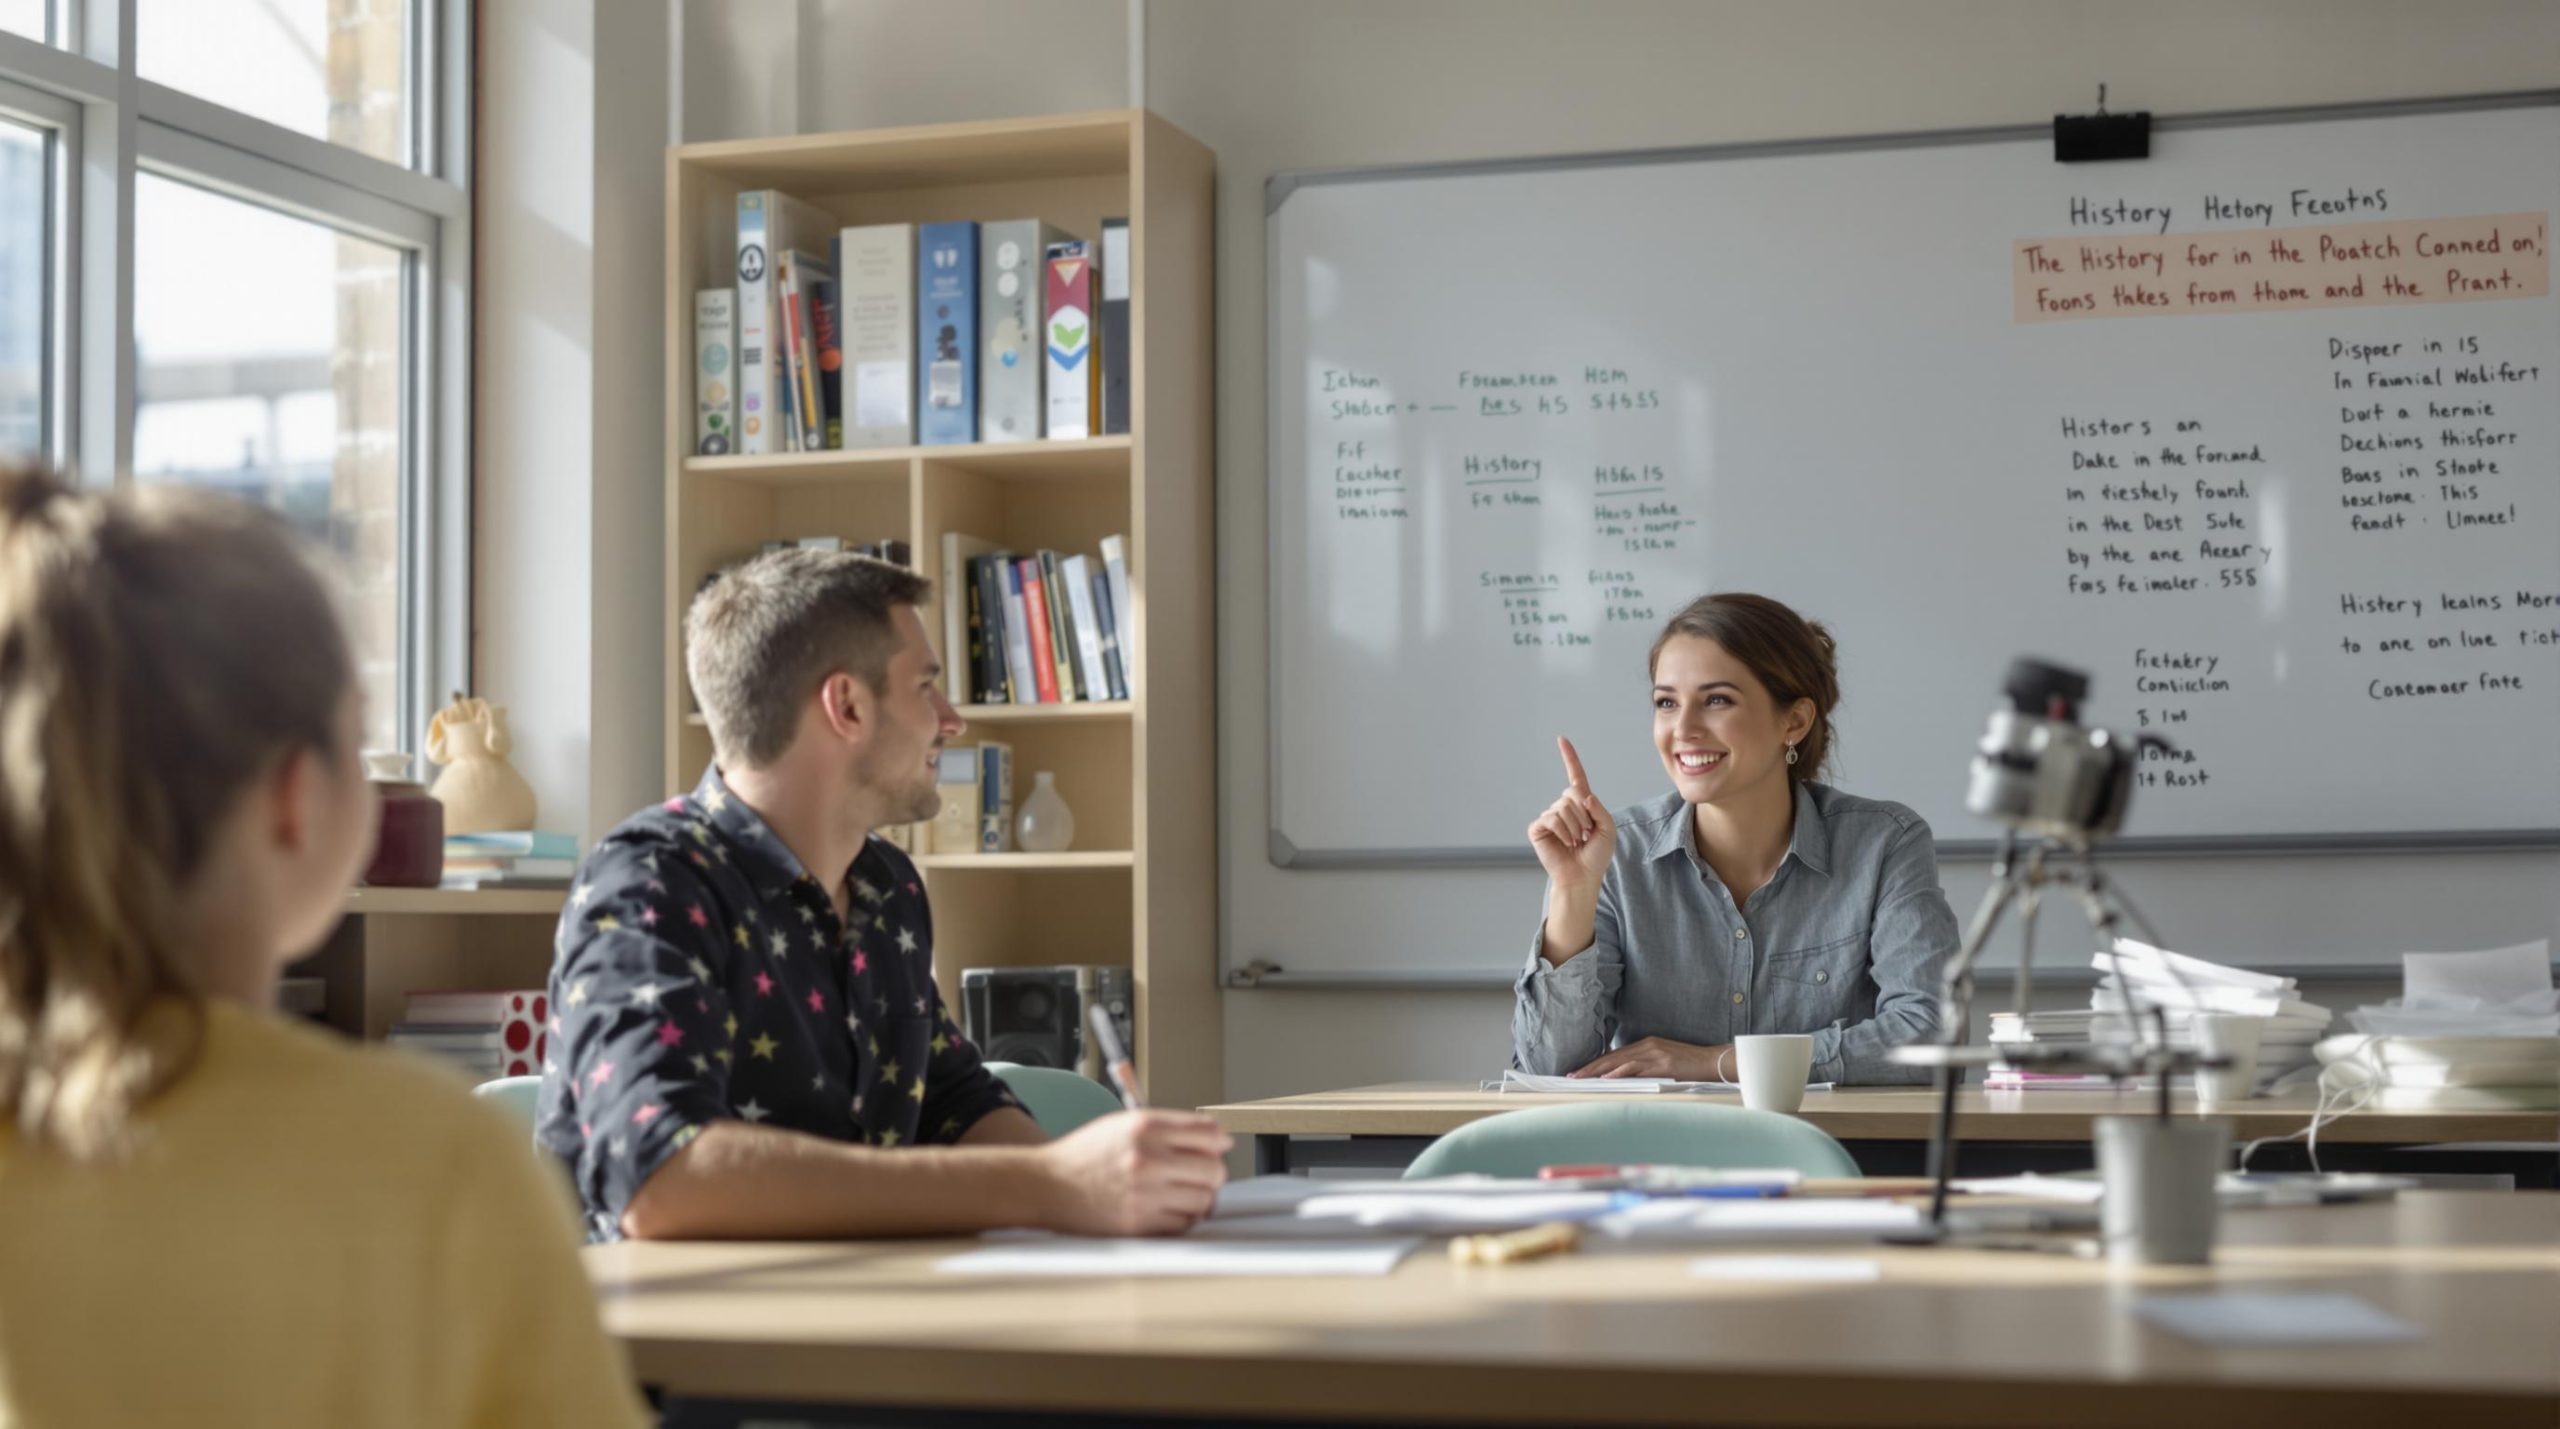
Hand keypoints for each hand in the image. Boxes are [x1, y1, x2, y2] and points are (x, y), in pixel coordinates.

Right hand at [1035, 1110, 1232, 1235]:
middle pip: (1213, 1168)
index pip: (1209, 1132)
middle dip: (1214, 1172)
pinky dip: (1182, 1218)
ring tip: (1184, 1192)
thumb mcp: (1124, 1124)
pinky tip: (1169, 1208)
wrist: (1048, 1185)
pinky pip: (1183, 1223)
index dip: (1220, 1140)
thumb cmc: (1087, 1154)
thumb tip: (1220, 1139)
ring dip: (1200, 1197)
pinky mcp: (1138, 1223)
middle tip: (1203, 1174)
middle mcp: (1147, 1158)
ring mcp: (1144, 1193)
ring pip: (1203, 1199)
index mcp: (1145, 1126)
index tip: (1221, 1146)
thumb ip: (1169, 1128)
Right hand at [1527, 736, 1615, 890]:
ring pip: (1563, 807)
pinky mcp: (1538, 828)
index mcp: (1581, 805)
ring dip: (1575, 827)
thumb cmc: (1596, 856)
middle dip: (1584, 814)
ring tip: (1576, 842)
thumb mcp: (1608, 829)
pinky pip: (1552, 818)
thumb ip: (1600, 809)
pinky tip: (1566, 844)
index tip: (1561, 739)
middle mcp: (1563, 808)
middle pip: (1572, 793)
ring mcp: (1549, 817)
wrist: (1582, 877)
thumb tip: (1583, 795)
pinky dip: (1563, 832)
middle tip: (1585, 834)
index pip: (1575, 776)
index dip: (1569, 758)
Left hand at [1571, 1037, 1732, 1081]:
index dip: (1595, 1063)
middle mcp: (1647, 1046)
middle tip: (1571, 1076)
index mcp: (1646, 1045)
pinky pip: (1636, 1067)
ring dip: (1598, 1070)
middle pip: (1612, 1056)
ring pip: (1619, 1061)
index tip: (1579, 1072)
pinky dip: (1620, 1072)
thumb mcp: (1664, 1062)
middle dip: (1590, 1067)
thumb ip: (1645, 1066)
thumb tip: (1625, 1077)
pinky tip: (1607, 1078)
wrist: (1714, 1062)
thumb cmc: (1690, 1065)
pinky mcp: (1663, 1063)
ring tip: (1582, 1078)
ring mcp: (1655, 1053)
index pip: (1614, 1055)